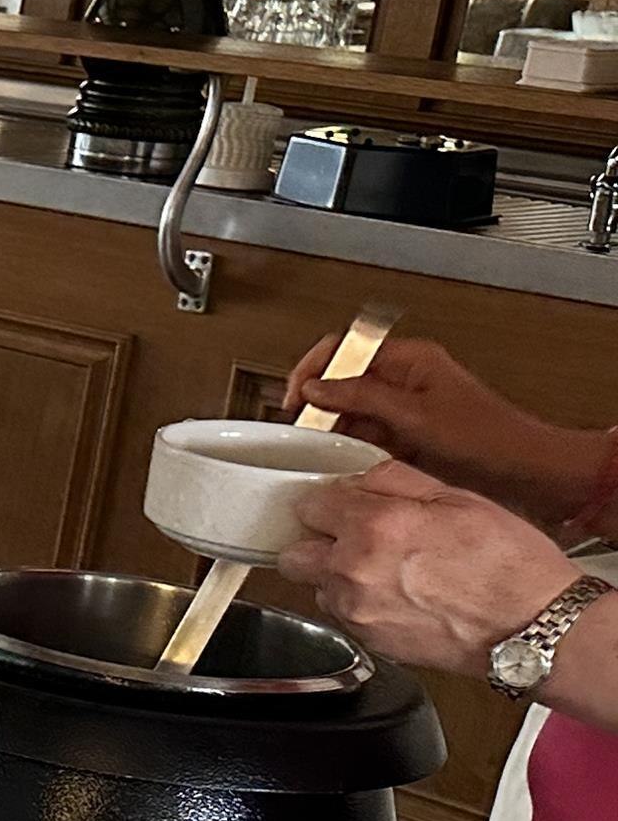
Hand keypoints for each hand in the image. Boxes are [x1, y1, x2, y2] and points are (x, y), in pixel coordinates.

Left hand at [279, 462, 581, 674]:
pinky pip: (342, 616)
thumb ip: (395, 481)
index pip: (308, 507)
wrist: (533, 626)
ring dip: (337, 578)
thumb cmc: (508, 564)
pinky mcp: (368, 642)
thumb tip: (359, 478)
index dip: (328, 504)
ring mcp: (356, 611)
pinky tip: (397, 598)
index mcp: (373, 526)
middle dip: (316, 544)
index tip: (341, 507)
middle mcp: (353, 570)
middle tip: (351, 540)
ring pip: (317, 588)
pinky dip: (357, 606)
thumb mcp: (457, 498)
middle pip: (293, 554)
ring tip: (385, 573)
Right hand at [285, 333, 602, 526]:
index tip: (295, 397)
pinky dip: (353, 449)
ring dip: (336, 431)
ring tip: (325, 450)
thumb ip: (361, 398)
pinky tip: (350, 462)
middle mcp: (405, 380)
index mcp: (410, 360)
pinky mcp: (407, 436)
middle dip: (320, 406)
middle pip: (342, 382)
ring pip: (351, 413)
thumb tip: (315, 388)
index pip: (344, 349)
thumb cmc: (489, 437)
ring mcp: (405, 409)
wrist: (525, 471)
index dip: (313, 370)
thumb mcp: (415, 415)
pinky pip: (366, 437)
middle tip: (304, 429)